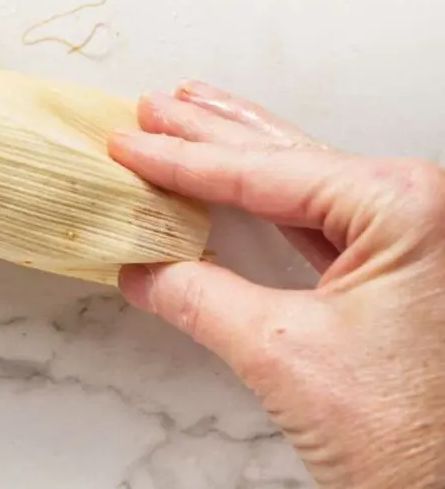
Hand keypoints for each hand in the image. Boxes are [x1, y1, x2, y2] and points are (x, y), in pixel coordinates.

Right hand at [109, 82, 444, 488]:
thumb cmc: (413, 439)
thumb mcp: (282, 354)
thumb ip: (199, 299)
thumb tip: (143, 269)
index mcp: (403, 208)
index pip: (264, 172)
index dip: (183, 158)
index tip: (131, 142)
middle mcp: (417, 209)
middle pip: (285, 159)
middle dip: (212, 133)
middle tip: (153, 107)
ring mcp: (415, 238)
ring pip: (303, 180)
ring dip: (239, 152)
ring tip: (189, 115)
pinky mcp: (403, 271)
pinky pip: (319, 218)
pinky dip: (268, 200)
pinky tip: (236, 183)